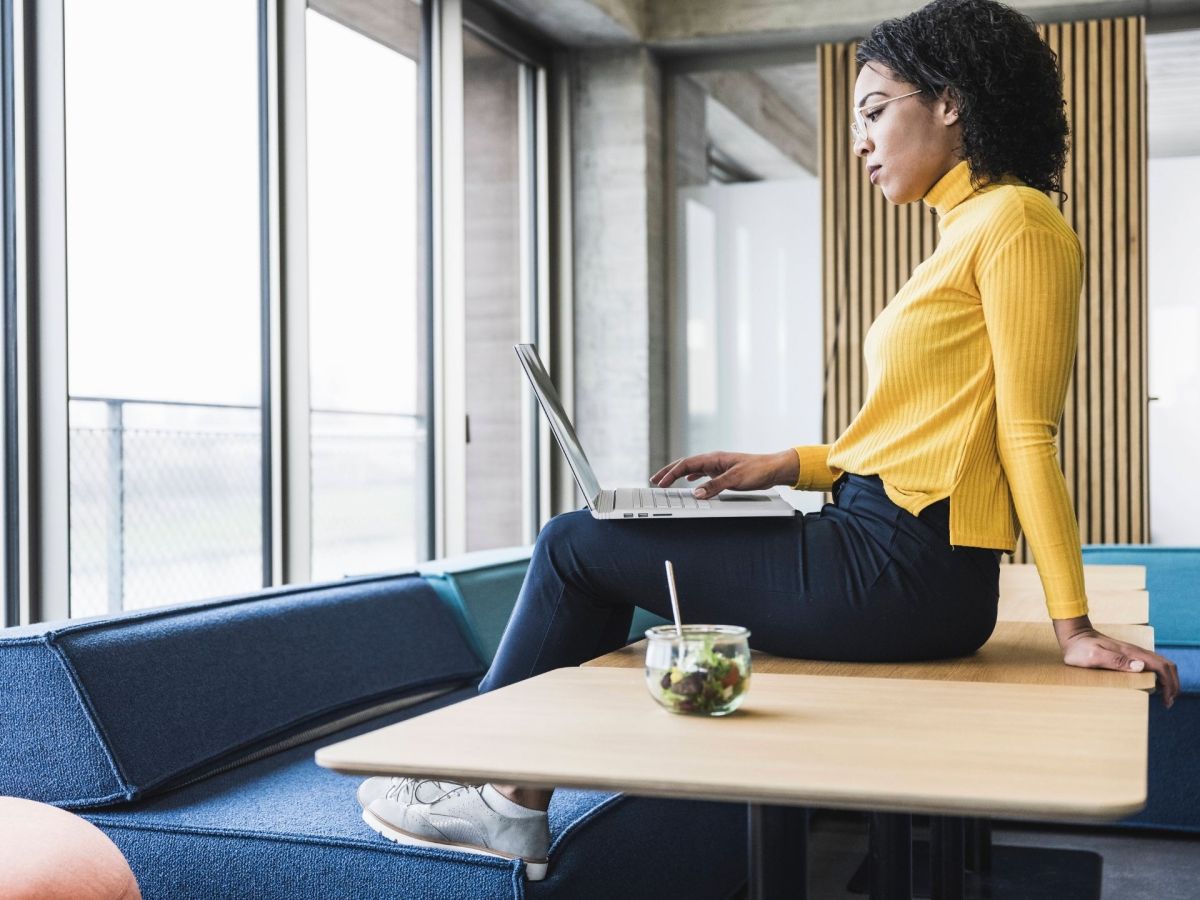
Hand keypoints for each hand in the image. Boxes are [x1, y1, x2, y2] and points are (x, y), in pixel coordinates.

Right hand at [651, 450, 797, 498]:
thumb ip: (715, 486)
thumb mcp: (735, 480)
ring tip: (666, 480)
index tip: (660, 483)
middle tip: (654, 480)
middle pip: (685, 464)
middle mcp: (714, 460)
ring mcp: (718, 465)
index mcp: (714, 458)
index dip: (671, 474)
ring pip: (692, 468)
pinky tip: (690, 481)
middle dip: (668, 472)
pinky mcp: (724, 472)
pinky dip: (692, 477)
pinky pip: (702, 473)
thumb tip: (696, 493)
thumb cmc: (757, 470)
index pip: (686, 464)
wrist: (773, 469)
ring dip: (678, 474)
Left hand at [1055, 616, 1179, 707]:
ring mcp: (1131, 653)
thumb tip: (1141, 666)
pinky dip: (1158, 675)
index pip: (1161, 667)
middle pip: (1165, 665)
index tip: (1167, 700)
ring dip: (1167, 679)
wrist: (1073, 634)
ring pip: (1159, 664)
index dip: (1169, 684)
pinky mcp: (1126, 655)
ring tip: (1164, 696)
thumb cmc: (1079, 648)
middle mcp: (1135, 652)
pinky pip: (1149, 664)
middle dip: (1172, 683)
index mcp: (1131, 653)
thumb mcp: (1094, 656)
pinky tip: (1151, 685)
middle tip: (1168, 701)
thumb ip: (1115, 660)